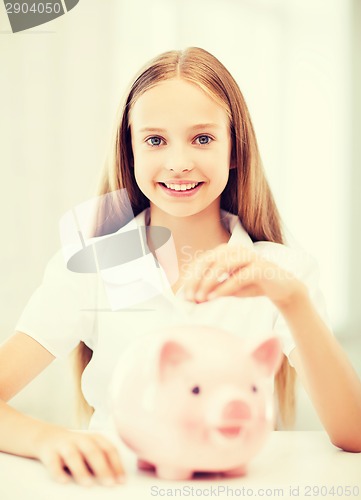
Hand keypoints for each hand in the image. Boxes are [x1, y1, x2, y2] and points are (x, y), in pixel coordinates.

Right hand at [35, 425, 124, 485]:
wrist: (47, 436)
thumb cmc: (76, 448)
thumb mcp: (90, 450)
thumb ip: (101, 461)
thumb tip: (116, 481)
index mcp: (94, 438)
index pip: (108, 449)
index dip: (116, 464)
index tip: (121, 481)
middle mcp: (80, 439)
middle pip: (93, 451)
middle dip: (102, 468)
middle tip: (109, 483)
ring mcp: (64, 444)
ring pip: (73, 455)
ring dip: (81, 469)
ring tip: (88, 484)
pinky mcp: (49, 452)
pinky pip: (53, 462)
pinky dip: (58, 472)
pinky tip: (64, 482)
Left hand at [183, 243, 305, 308]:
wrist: (281, 287)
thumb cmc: (251, 285)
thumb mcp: (228, 288)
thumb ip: (211, 291)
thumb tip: (191, 299)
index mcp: (225, 252)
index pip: (201, 261)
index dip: (190, 278)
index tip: (184, 296)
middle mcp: (235, 250)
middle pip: (208, 260)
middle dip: (196, 279)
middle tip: (189, 297)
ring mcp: (248, 256)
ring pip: (222, 265)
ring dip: (208, 283)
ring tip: (200, 298)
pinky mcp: (260, 267)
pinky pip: (238, 276)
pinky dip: (224, 287)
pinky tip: (213, 298)